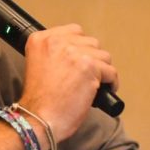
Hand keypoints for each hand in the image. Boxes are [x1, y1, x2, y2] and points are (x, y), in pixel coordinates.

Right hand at [17, 24, 117, 145]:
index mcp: (41, 39)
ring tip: (97, 82)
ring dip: (102, 70)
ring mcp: (74, 53)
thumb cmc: (38, 100)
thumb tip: (79, 52)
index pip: (73, 31)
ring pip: (103, 56)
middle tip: (88, 74)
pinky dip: (111, 82)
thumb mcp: (37, 64)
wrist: (38, 118)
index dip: (80, 47)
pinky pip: (111, 71)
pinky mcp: (89, 67)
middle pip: (90, 42)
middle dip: (92, 58)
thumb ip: (54, 52)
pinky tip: (105, 89)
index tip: (81, 59)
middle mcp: (57, 42)